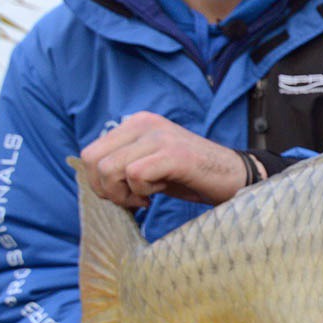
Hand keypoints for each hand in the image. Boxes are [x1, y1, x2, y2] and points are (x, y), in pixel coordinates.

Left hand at [80, 111, 257, 208]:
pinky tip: (157, 194)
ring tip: (146, 196)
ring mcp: (159, 137)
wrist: (233, 176)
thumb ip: (122, 162)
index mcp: (136, 123)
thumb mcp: (149, 163)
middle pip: (93, 160)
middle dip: (105, 189)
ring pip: (109, 169)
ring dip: (123, 193)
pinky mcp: (173, 154)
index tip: (124, 193)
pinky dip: (142, 192)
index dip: (98, 181)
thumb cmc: (190, 175)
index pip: (89, 153)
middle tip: (131, 199)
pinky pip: (135, 175)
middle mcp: (144, 123)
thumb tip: (91, 178)